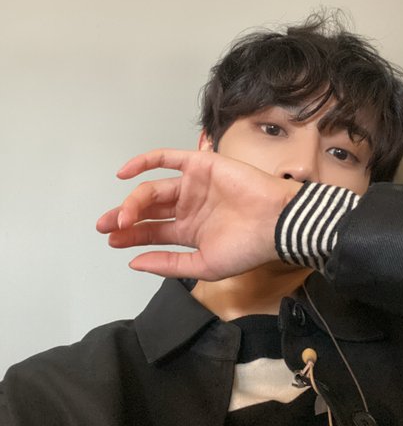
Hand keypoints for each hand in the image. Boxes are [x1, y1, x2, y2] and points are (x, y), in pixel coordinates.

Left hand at [96, 149, 301, 279]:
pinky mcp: (199, 165)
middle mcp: (189, 207)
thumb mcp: (203, 266)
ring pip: (154, 188)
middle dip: (125, 218)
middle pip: (149, 210)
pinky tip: (124, 174)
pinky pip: (166, 159)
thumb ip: (169, 264)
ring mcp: (193, 185)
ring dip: (133, 200)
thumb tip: (135, 262)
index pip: (154, 232)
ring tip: (121, 216)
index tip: (112, 241)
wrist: (275, 222)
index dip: (131, 236)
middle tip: (105, 227)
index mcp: (190, 231)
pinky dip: (145, 162)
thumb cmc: (247, 247)